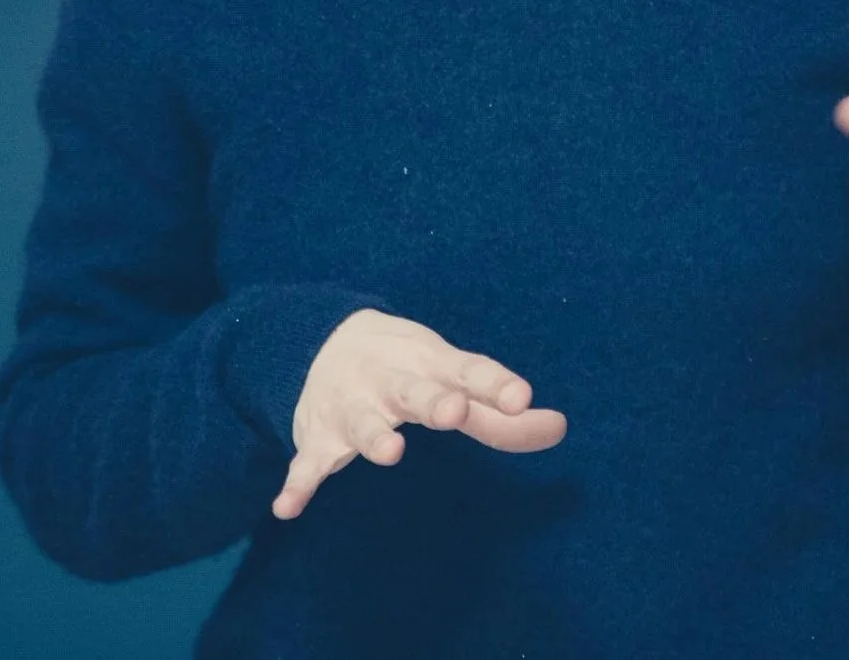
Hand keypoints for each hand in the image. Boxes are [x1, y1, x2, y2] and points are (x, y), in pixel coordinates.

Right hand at [273, 308, 566, 521]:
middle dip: (432, 401)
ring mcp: (352, 407)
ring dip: (373, 436)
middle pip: (414, 391)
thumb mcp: (451, 378)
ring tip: (390, 452)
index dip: (494, 385)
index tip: (522, 398)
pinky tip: (288, 507)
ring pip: (362, 422)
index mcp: (430, 365)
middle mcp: (391, 382)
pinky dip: (296, 483)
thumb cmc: (407, 368)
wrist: (321, 340)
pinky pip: (305, 462)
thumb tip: (559, 429)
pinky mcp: (319, 436)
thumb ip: (501, 414)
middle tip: (453, 411)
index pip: (468, 371)